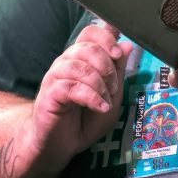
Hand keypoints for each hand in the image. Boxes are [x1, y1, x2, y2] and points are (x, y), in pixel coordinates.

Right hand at [27, 22, 132, 170]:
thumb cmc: (86, 119)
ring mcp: (55, 77)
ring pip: (79, 66)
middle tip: (114, 87)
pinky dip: (91, 97)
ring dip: (100, 84)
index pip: (90, 32)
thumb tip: (127, 45)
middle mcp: (66, 62)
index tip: (118, 53)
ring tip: (107, 101)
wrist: (63, 144)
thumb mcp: (111, 95)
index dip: (107, 37)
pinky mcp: (49, 94)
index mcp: (81, 59)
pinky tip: (100, 107)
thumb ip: (118, 70)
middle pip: (88, 47)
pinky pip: (71, 87)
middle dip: (108, 67)